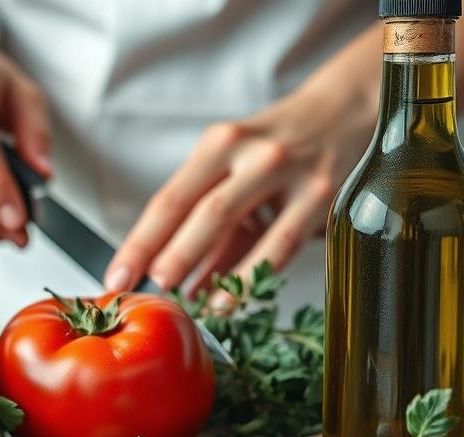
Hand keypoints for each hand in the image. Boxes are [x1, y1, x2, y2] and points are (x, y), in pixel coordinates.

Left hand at [104, 81, 373, 297]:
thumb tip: (180, 284)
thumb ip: (210, 228)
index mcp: (219, 145)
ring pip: (236, 223)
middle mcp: (250, 154)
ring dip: (204, 267)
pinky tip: (229, 299)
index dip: (140, 242)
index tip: (116, 277)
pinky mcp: (321, 194)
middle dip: (166, 255)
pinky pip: (281, 243)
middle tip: (144, 290)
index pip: (169, 200)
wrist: (347, 108)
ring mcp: (288, 172)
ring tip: (182, 299)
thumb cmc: (280, 146)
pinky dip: (251, 275)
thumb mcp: (238, 172)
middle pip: (198, 211)